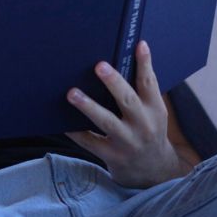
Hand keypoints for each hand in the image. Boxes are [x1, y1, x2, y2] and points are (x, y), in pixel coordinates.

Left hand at [65, 41, 182, 188]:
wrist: (154, 172)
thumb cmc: (149, 132)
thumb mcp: (154, 113)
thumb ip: (142, 92)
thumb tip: (123, 60)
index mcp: (155, 110)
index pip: (150, 83)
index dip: (145, 63)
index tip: (139, 44)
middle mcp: (143, 125)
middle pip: (128, 101)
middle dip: (113, 82)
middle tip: (99, 66)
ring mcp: (127, 142)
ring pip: (106, 122)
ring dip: (88, 106)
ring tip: (72, 93)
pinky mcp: (112, 156)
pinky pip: (89, 141)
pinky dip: (75, 131)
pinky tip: (61, 121)